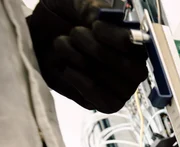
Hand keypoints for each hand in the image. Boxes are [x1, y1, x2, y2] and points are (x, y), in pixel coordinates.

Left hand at [27, 0, 147, 112]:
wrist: (37, 35)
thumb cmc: (61, 17)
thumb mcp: (75, 2)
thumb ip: (92, 7)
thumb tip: (103, 19)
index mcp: (133, 40)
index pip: (142, 47)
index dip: (120, 39)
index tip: (95, 26)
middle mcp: (133, 65)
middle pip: (135, 71)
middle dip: (100, 52)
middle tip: (76, 33)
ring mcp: (121, 87)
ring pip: (120, 87)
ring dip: (86, 64)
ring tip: (64, 46)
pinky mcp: (104, 102)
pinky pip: (106, 103)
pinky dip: (83, 85)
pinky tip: (67, 69)